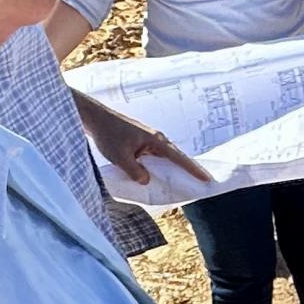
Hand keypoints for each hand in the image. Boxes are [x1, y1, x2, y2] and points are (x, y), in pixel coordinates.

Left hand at [79, 98, 208, 186]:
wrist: (96, 119)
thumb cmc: (108, 134)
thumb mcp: (120, 157)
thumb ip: (135, 171)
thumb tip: (147, 181)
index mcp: (156, 141)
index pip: (179, 158)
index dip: (193, 170)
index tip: (206, 179)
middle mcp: (156, 140)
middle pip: (177, 158)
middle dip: (188, 170)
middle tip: (201, 183)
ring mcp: (149, 141)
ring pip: (166, 159)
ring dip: (173, 170)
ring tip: (184, 184)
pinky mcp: (142, 143)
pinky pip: (156, 158)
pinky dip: (160, 168)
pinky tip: (160, 177)